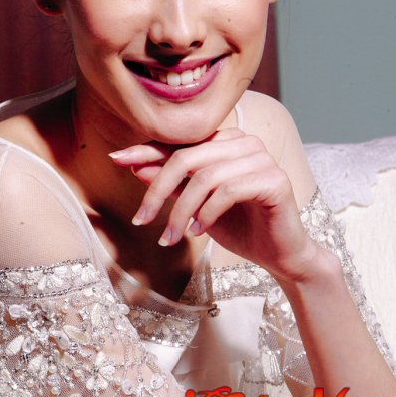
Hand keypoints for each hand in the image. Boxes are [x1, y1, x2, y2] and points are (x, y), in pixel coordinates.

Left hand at [109, 129, 318, 283]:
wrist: (280, 254)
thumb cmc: (239, 226)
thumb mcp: (195, 205)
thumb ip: (172, 185)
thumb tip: (135, 166)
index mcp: (226, 142)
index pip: (180, 143)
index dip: (146, 150)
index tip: (115, 159)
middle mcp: (245, 142)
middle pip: (187, 157)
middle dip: (158, 190)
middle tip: (142, 220)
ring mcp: (263, 158)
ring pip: (205, 177)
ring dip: (181, 212)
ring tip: (172, 237)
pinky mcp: (275, 180)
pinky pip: (228, 191)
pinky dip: (206, 214)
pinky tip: (198, 232)